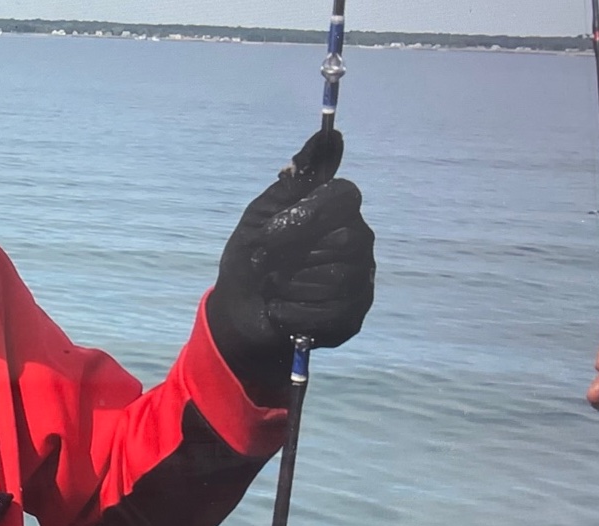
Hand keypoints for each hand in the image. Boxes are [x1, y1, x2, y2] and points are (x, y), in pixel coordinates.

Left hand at [206, 130, 376, 405]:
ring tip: (273, 288)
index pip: (345, 197)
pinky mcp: (351, 318)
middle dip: (291, 255)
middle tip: (265, 264)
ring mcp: (359, 282)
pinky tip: (280, 311)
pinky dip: (290, 313)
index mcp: (340, 212)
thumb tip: (328, 134)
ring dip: (287, 286)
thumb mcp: (264, 212)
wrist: (239, 309)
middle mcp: (359, 243)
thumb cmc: (254, 256)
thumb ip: (296, 177)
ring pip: (334, 279)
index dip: (305, 216)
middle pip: (343, 239)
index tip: (268, 232)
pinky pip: (326, 314)